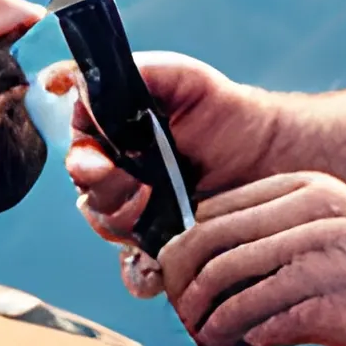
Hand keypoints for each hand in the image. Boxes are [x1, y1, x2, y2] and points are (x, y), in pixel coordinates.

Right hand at [40, 52, 276, 298]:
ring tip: (156, 207)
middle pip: (89, 196)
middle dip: (108, 193)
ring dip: (123, 223)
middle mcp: (120, 178)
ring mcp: (140, 215)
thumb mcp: (179, 77)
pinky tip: (157, 265)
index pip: (80, 154)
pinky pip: (137, 272)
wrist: (269, 151)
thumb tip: (75, 81)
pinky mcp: (165, 247)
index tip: (101, 161)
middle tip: (141, 185)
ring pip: (108, 230)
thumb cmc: (222, 109)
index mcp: (114, 139)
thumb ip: (133, 72)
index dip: (84, 161)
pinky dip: (141, 273)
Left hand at [160, 172, 345, 345]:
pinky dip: (238, 335)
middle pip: (206, 241)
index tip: (182, 279)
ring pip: (223, 279)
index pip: (212, 211)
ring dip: (202, 314)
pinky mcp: (327, 299)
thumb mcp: (339, 227)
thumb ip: (285, 240)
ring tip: (205, 333)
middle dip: (180, 281)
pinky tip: (244, 344)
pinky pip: (257, 318)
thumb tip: (225, 282)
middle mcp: (305, 213)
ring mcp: (316, 254)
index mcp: (304, 190)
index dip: (185, 247)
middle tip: (181, 311)